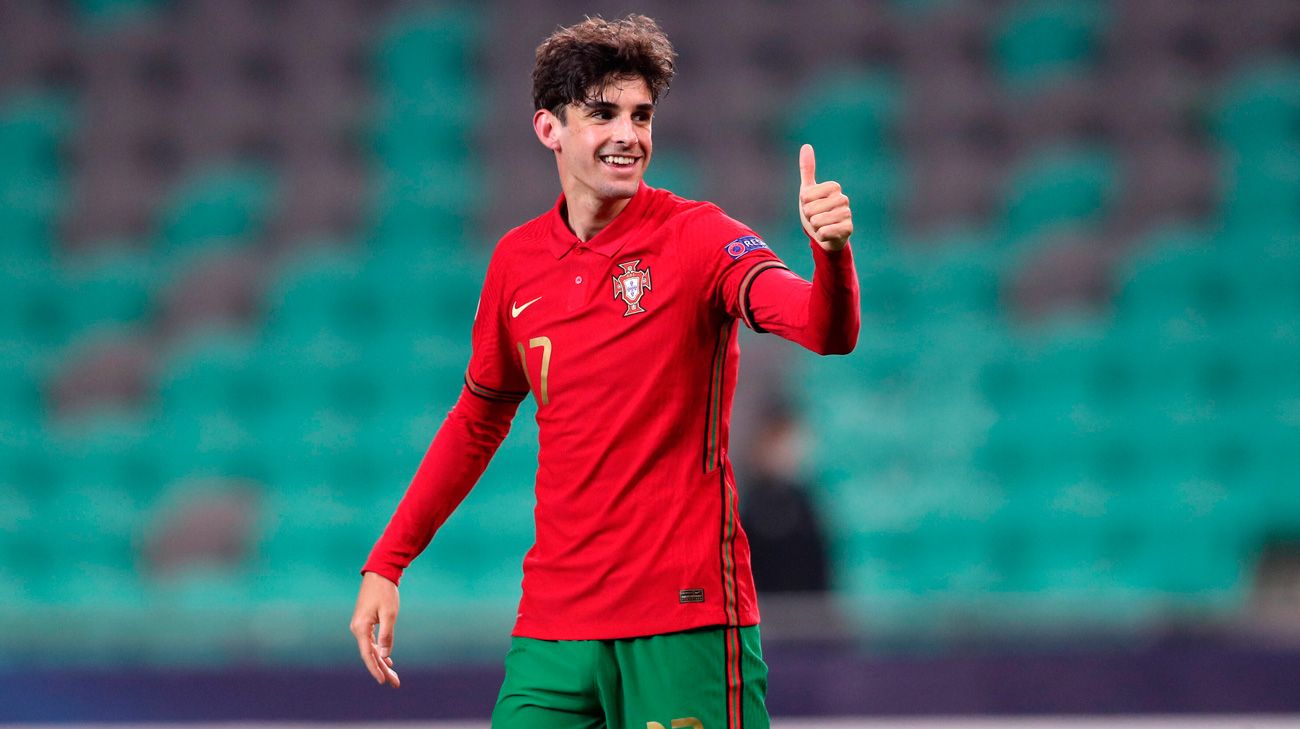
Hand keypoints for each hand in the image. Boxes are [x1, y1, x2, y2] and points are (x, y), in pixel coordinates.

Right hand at [349, 571, 401, 687]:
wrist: (379, 573)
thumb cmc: (386, 592)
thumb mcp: (390, 614)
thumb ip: (386, 635)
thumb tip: (384, 656)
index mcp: (360, 628)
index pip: (368, 654)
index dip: (376, 669)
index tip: (384, 681)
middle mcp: (357, 629)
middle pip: (369, 655)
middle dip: (382, 669)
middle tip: (395, 683)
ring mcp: (359, 626)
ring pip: (370, 649)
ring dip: (382, 662)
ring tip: (393, 676)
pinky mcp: (364, 622)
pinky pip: (370, 642)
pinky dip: (379, 651)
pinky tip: (387, 660)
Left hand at [798, 144, 852, 251]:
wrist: (825, 236)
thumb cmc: (816, 211)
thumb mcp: (807, 191)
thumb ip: (807, 169)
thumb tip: (806, 145)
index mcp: (834, 187)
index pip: (806, 196)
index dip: (804, 204)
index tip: (812, 205)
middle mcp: (843, 198)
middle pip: (810, 209)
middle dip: (809, 217)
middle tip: (817, 218)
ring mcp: (847, 214)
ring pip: (817, 222)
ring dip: (815, 227)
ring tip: (822, 226)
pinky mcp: (848, 229)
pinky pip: (824, 232)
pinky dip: (821, 236)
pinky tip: (827, 234)